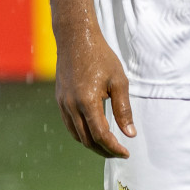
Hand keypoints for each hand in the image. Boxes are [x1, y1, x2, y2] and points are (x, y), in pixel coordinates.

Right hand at [54, 24, 134, 158]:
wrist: (75, 37)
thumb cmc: (100, 56)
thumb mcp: (118, 81)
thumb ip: (124, 109)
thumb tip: (130, 133)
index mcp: (88, 101)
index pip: (101, 135)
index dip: (114, 148)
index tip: (127, 152)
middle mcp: (72, 105)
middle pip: (87, 140)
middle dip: (104, 150)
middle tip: (120, 152)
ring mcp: (63, 103)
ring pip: (76, 135)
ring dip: (92, 144)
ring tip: (108, 145)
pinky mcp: (60, 99)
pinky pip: (69, 124)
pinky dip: (82, 133)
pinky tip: (93, 131)